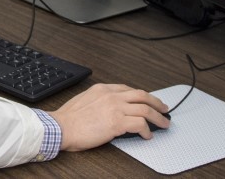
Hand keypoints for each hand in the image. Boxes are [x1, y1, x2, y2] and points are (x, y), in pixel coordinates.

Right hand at [48, 83, 169, 150]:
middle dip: (157, 102)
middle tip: (164, 109)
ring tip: (163, 124)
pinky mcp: (117, 123)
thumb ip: (99, 101)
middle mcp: (111, 95)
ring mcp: (115, 108)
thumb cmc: (68, 119)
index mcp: (103, 89)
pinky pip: (140, 125)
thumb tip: (109, 111)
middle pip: (142, 95)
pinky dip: (147, 130)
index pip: (129, 89)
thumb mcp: (84, 100)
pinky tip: (147, 135)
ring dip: (158, 117)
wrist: (61, 127)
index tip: (148, 101)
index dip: (142, 96)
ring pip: (145, 109)